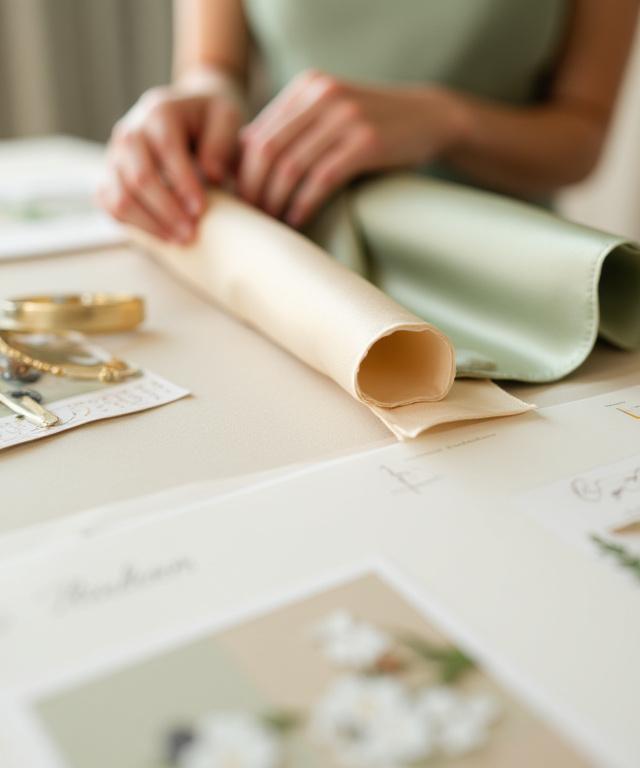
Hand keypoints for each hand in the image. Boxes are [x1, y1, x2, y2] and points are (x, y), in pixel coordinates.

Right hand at [97, 82, 243, 241]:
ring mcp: (115, 155)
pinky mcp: (110, 176)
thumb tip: (210, 175)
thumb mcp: (227, 119)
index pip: (166, 148)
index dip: (183, 182)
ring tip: (180, 239)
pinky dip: (133, 224)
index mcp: (159, 112)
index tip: (201, 209)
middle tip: (192, 233)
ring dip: (150, 223)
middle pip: (139, 177)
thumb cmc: (212, 122)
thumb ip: (220, 143)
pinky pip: (110, 205)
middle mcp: (130, 132)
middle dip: (167, 210)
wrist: (190, 116)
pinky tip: (163, 236)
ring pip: (120, 196)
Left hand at [236, 70, 465, 226]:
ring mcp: (345, 117)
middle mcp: (322, 96)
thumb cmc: (373, 124)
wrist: (430, 117)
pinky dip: (303, 204)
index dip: (242, 171)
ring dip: (275, 200)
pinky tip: (297, 219)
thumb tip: (243, 157)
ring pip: (291, 166)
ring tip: (271, 222)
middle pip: (268, 150)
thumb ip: (293, 127)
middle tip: (251, 216)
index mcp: (307, 87)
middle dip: (253, 188)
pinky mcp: (367, 143)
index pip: (258, 132)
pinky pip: (321, 179)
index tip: (240, 199)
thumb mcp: (330, 112)